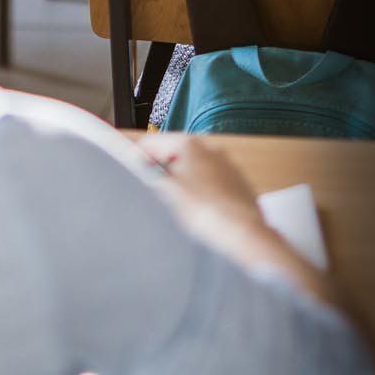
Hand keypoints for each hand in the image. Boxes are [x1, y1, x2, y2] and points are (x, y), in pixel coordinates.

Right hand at [140, 134, 260, 217]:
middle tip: (156, 192)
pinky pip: (212, 181)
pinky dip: (202, 190)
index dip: (138, 157)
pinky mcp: (238, 182)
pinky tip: (201, 209)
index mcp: (190, 145)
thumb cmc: (206, 212)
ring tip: (180, 205)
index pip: (153, 142)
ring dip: (183, 181)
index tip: (131, 171)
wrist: (243, 232)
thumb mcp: (167, 192)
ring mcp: (227, 164)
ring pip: (194, 168)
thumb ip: (149, 174)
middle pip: (175, 154)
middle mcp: (210, 148)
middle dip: (164, 171)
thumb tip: (140, 164)